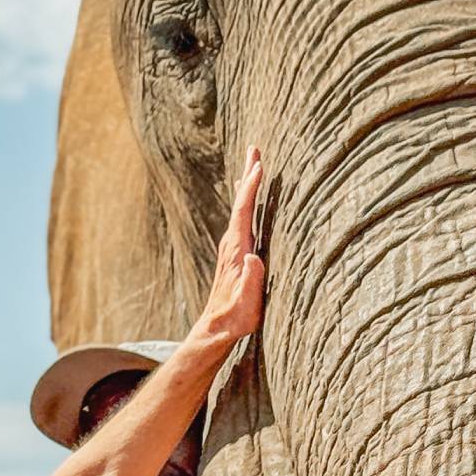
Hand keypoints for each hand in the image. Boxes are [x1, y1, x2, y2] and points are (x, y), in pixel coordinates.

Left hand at [195, 146, 265, 346]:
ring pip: (240, 208)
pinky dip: (245, 202)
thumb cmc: (236, 318)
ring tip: (252, 165)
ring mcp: (231, 248)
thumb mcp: (247, 305)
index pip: (244, 212)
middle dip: (248, 174)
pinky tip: (246, 199)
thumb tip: (253, 258)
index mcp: (236, 250)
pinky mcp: (234, 253)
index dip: (252, 188)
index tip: (259, 165)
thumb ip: (250, 281)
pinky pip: (241, 218)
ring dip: (246, 185)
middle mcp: (231, 244)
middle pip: (240, 202)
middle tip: (254, 147)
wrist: (216, 328)